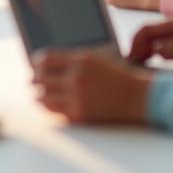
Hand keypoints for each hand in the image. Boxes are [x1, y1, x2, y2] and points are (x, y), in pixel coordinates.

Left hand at [31, 49, 151, 123]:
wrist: (139, 96)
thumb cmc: (119, 75)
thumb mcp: (97, 59)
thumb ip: (74, 60)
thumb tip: (47, 62)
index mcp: (81, 59)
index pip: (45, 58)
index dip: (36, 61)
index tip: (35, 64)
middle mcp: (76, 77)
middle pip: (40, 78)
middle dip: (34, 79)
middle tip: (33, 80)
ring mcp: (77, 97)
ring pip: (43, 96)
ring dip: (39, 94)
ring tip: (38, 93)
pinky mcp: (79, 114)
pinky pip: (54, 110)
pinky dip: (48, 106)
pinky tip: (49, 104)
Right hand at [128, 19, 172, 72]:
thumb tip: (153, 51)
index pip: (147, 29)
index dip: (136, 42)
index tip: (130, 56)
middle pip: (147, 35)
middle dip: (136, 47)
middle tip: (129, 62)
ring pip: (151, 43)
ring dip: (142, 52)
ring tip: (135, 64)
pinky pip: (159, 50)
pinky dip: (150, 56)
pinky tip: (148, 64)